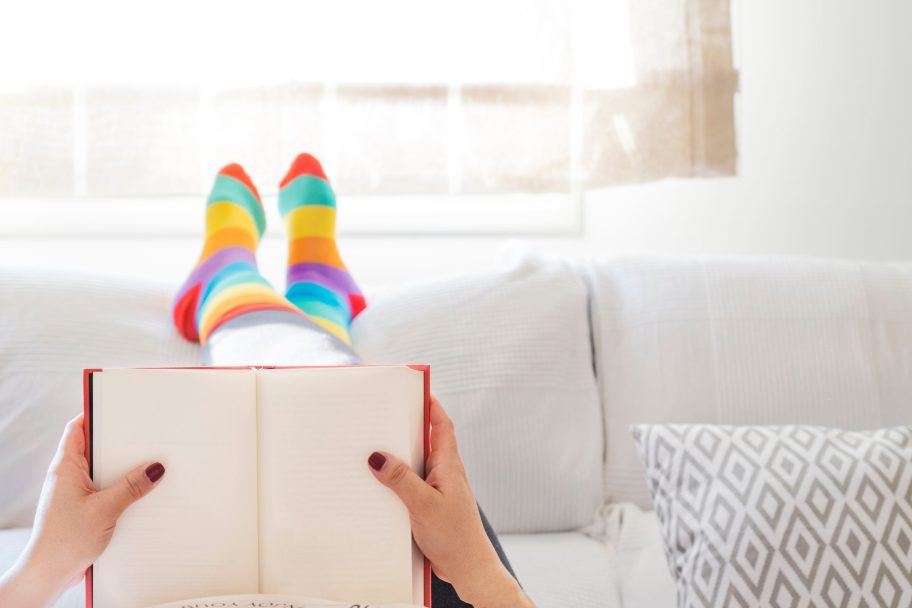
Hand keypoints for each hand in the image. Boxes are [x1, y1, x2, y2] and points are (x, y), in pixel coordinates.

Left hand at [0, 414, 164, 606]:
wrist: (48, 575)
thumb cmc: (65, 542)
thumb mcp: (105, 510)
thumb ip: (132, 486)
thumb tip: (155, 467)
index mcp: (66, 467)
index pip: (78, 428)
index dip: (97, 413)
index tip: (120, 404)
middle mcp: (68, 476)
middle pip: (95, 447)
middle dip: (120, 442)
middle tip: (145, 434)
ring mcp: (74, 493)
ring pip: (103, 471)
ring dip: (123, 470)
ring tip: (147, 466)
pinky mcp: (83, 509)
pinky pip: (105, 490)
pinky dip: (121, 488)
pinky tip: (139, 495)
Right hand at [368, 397, 533, 607]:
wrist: (468, 569)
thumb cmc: (454, 537)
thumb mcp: (423, 504)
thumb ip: (401, 479)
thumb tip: (377, 456)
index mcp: (448, 465)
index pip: (442, 425)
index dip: (431, 405)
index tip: (416, 389)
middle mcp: (445, 473)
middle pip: (426, 441)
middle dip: (406, 427)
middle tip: (383, 414)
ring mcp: (438, 489)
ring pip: (416, 464)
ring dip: (398, 456)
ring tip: (373, 447)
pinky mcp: (430, 506)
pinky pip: (411, 484)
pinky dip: (397, 479)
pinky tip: (379, 486)